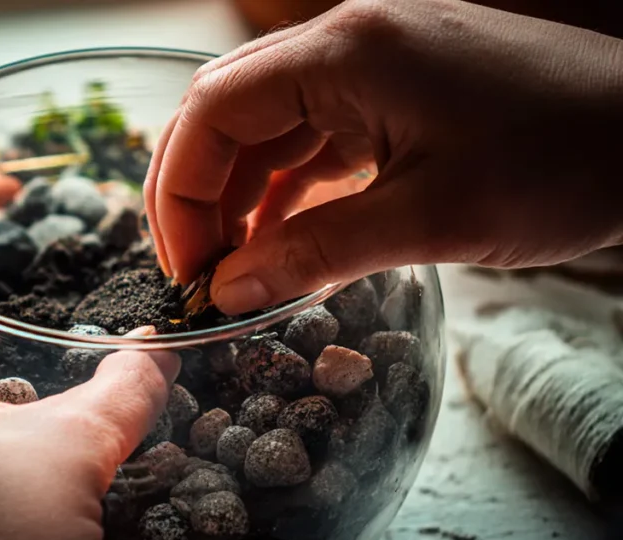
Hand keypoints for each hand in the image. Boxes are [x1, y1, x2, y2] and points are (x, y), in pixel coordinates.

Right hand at [146, 0, 622, 314]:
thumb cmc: (562, 163)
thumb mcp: (430, 220)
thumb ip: (314, 253)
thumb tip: (228, 292)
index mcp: (345, 53)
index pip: (215, 108)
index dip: (181, 191)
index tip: (184, 267)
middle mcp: (345, 44)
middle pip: (227, 109)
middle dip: (197, 191)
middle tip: (195, 270)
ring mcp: (369, 66)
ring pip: (265, 126)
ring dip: (239, 196)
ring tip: (233, 268)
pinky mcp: (393, 94)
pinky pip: (312, 138)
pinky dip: (285, 190)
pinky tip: (279, 239)